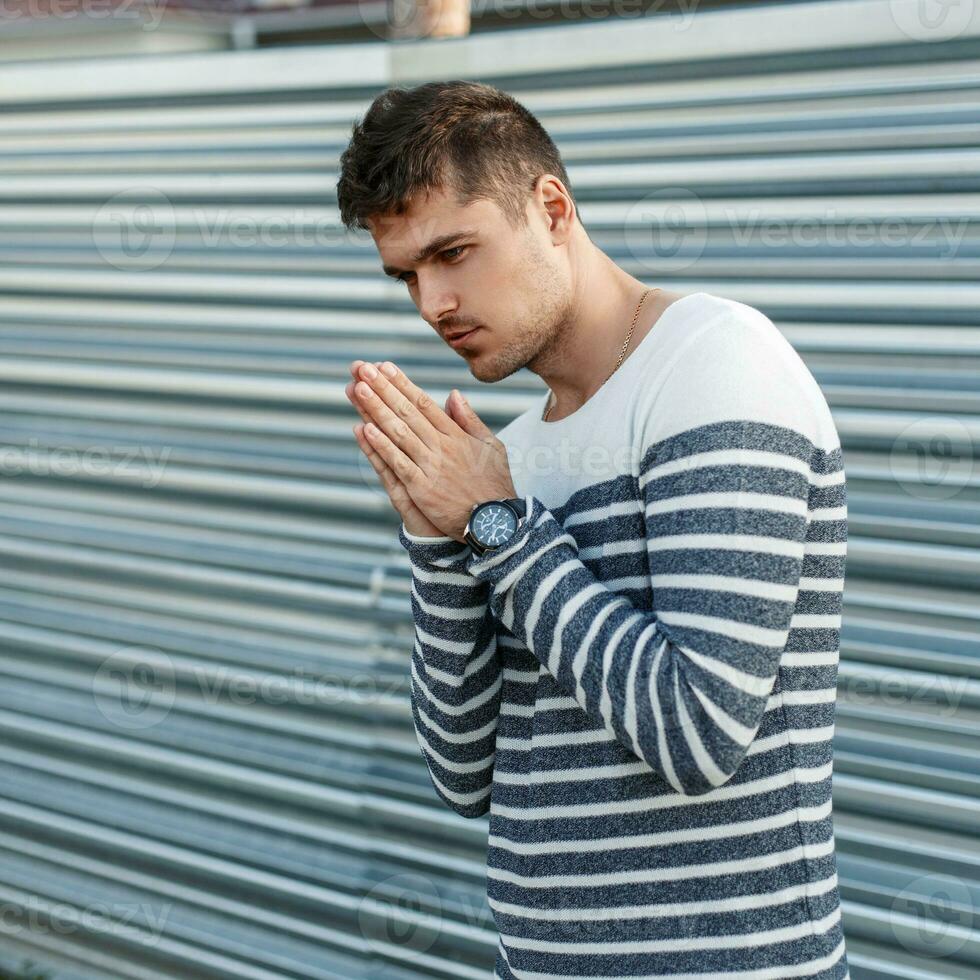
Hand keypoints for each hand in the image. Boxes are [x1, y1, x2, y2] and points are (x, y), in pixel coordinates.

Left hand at [347, 360, 516, 542]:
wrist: (495, 521)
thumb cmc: (494, 484)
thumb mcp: (491, 445)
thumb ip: (470, 419)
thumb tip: (454, 395)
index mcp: (456, 435)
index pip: (423, 403)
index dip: (402, 384)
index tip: (385, 367)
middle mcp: (441, 446)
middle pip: (407, 412)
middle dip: (383, 389)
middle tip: (363, 369)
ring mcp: (430, 467)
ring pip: (398, 432)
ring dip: (376, 410)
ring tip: (358, 389)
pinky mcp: (422, 488)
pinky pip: (397, 462)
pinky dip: (381, 446)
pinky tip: (364, 429)